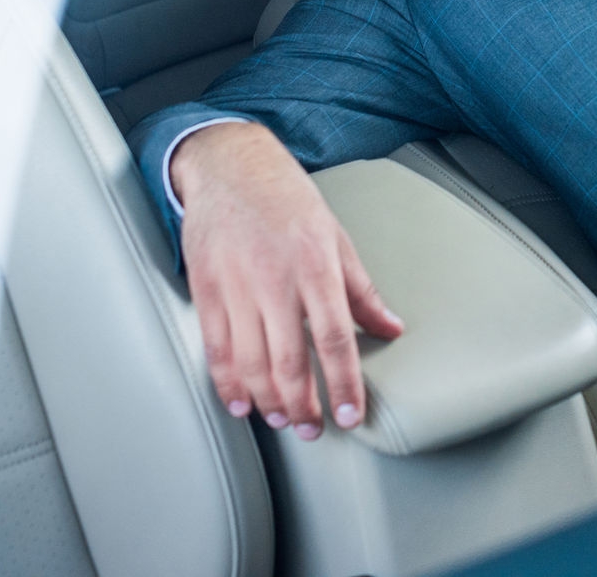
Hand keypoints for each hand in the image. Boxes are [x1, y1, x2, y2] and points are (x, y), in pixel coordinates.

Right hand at [171, 122, 404, 436]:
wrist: (229, 165)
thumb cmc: (286, 199)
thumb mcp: (335, 237)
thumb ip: (361, 289)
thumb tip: (391, 327)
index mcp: (314, 266)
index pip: (334, 338)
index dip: (343, 383)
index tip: (349, 415)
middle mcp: (274, 280)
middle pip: (289, 361)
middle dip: (303, 406)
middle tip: (313, 430)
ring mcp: (236, 286)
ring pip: (251, 362)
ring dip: (268, 401)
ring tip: (283, 420)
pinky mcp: (206, 290)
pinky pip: (216, 348)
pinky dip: (228, 382)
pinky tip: (242, 402)